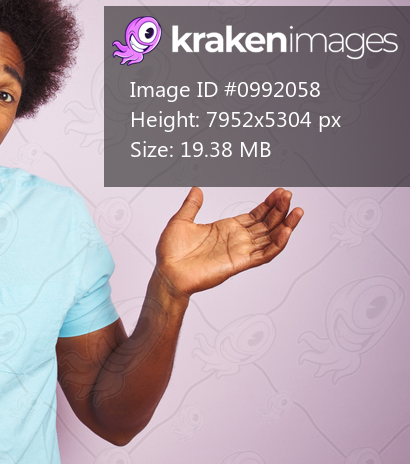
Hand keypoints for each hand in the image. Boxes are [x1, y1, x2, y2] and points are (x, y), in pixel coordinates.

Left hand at [155, 186, 302, 296]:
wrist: (167, 273)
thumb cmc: (171, 253)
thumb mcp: (181, 221)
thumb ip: (192, 205)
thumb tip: (197, 189)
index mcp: (225, 229)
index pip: (255, 215)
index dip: (268, 205)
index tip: (279, 193)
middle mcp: (236, 240)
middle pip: (266, 224)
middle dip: (279, 210)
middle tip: (289, 195)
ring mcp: (239, 251)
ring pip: (270, 238)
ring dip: (285, 225)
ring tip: (296, 210)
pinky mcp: (239, 263)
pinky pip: (264, 255)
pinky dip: (277, 244)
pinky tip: (286, 231)